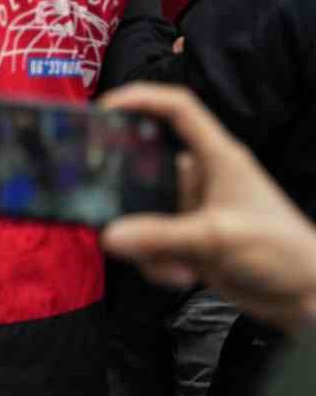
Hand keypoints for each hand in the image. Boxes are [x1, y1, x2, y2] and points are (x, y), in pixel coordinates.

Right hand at [100, 84, 315, 333]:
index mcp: (217, 157)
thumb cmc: (278, 250)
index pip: (178, 109)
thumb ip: (161, 235)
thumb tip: (108, 235)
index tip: (102, 109)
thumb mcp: (218, 237)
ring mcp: (192, 209)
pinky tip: (180, 277)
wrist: (305, 297)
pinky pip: (152, 241)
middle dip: (126, 191)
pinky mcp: (188, 239)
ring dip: (146, 240)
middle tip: (101, 203)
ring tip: (168, 264)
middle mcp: (201, 177)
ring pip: (143, 211)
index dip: (141, 98)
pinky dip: (156, 260)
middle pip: (146, 164)